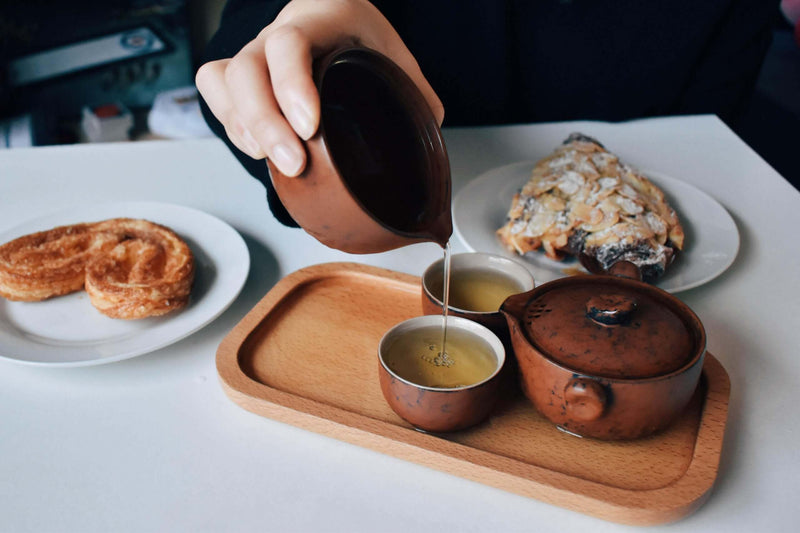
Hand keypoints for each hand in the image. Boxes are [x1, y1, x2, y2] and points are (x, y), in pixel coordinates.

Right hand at [196, 0, 443, 176]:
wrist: (336, 20)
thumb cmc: (363, 38)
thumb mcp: (395, 56)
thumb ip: (413, 92)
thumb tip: (428, 132)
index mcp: (321, 17)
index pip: (290, 43)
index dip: (292, 85)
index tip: (309, 126)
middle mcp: (278, 31)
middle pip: (246, 69)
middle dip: (266, 123)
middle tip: (294, 164)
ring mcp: (255, 52)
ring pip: (223, 81)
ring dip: (245, 130)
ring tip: (276, 163)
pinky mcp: (240, 75)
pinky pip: (215, 93)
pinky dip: (231, 126)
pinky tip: (258, 150)